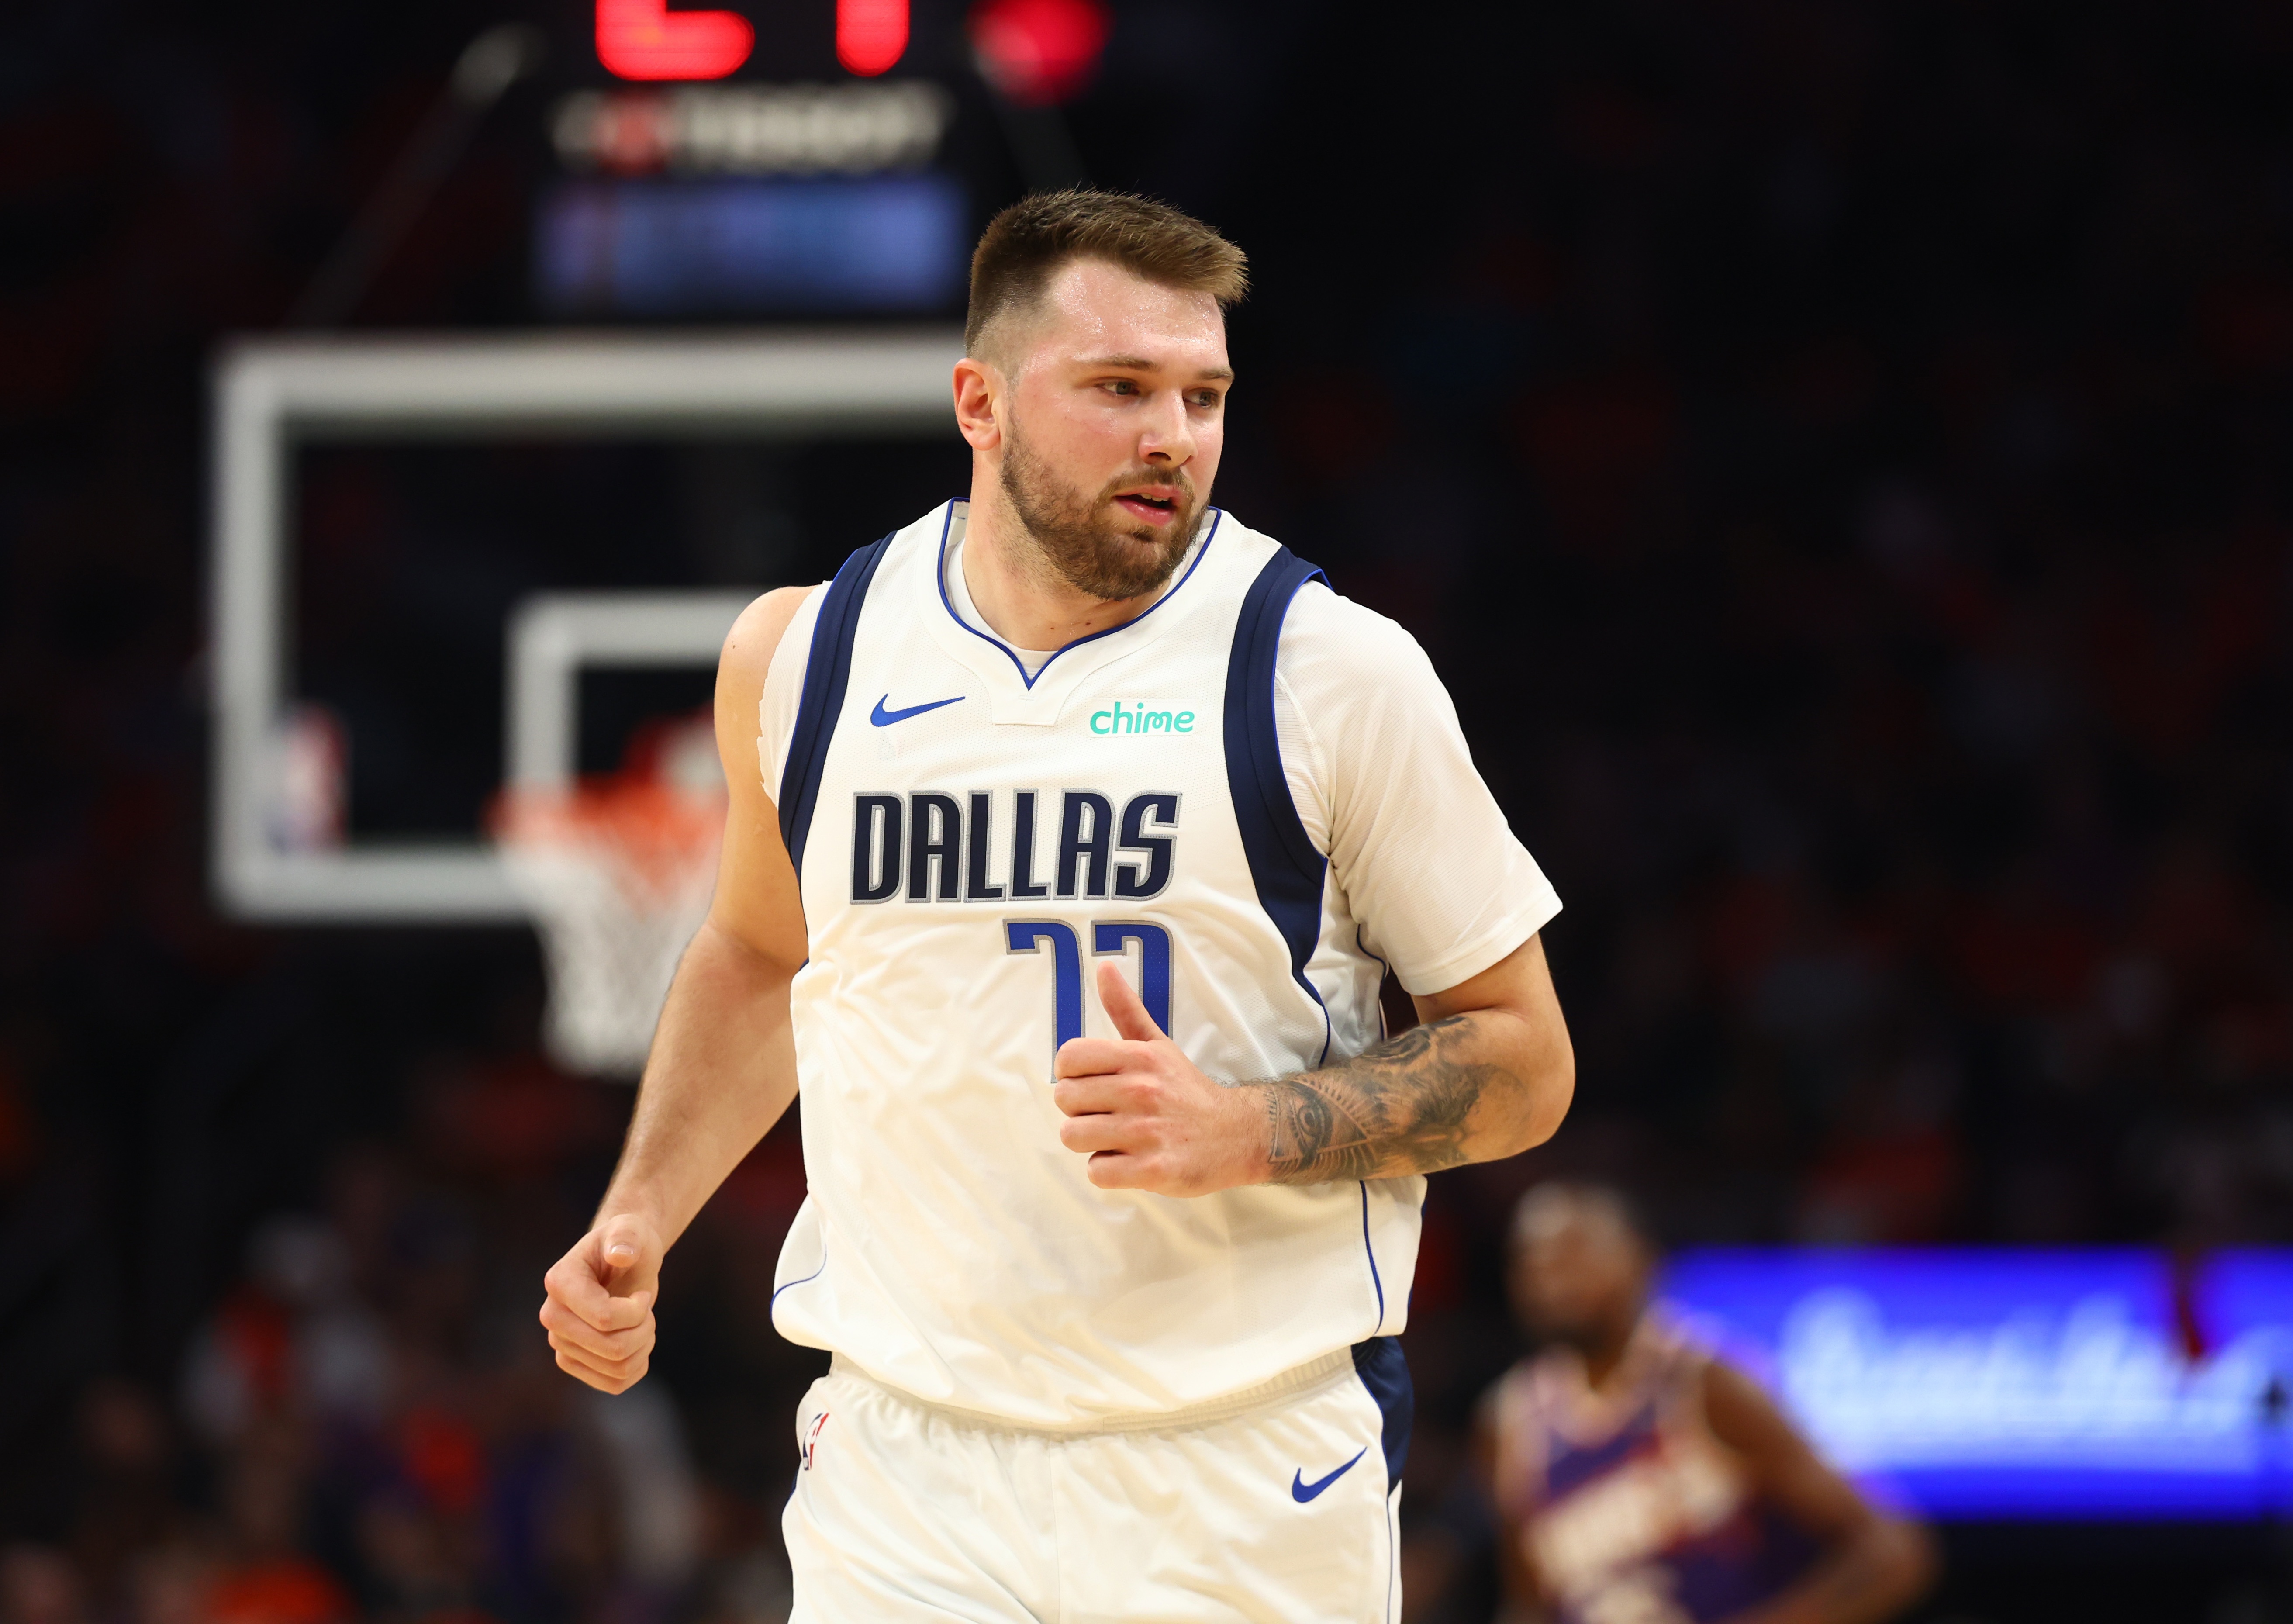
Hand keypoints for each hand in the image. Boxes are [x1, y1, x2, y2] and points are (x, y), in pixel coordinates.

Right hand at [539, 1212, 660, 1392]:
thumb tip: (620, 1254)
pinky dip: (637, 1367)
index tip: (642, 1294)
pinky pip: (615, 1384)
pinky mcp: (573, 1363)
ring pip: (617, 1368)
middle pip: (612, 1348)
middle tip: (646, 1309)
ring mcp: (561, 1343)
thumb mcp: (631, 1231)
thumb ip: (626, 1237)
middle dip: (644, 1329)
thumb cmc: (627, 1243)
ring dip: (643, 1346)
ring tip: (642, 1323)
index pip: (604, 1318)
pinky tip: (637, 1343)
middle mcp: (552, 1316)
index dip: (637, 1311)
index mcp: (559, 1283)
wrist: (622, 1261)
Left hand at [1052, 963, 1263, 1195]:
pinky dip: (1108, 1171)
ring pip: (1073, 1137)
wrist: (1236, 1136)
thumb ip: (1126, 1008)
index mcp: (1138, 1057)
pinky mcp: (1154, 1170)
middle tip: (1109, 1114)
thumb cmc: (1186, 1090)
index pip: (1067, 1057)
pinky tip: (1130, 1161)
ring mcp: (1147, 1131)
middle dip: (1079, 1111)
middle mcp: (1141, 1090)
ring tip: (1118, 1138)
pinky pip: (1096, 1172)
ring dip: (1091, 1143)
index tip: (1093, 1084)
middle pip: (1064, 1100)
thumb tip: (1103, 967)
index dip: (1071, 1075)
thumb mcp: (1158, 1045)